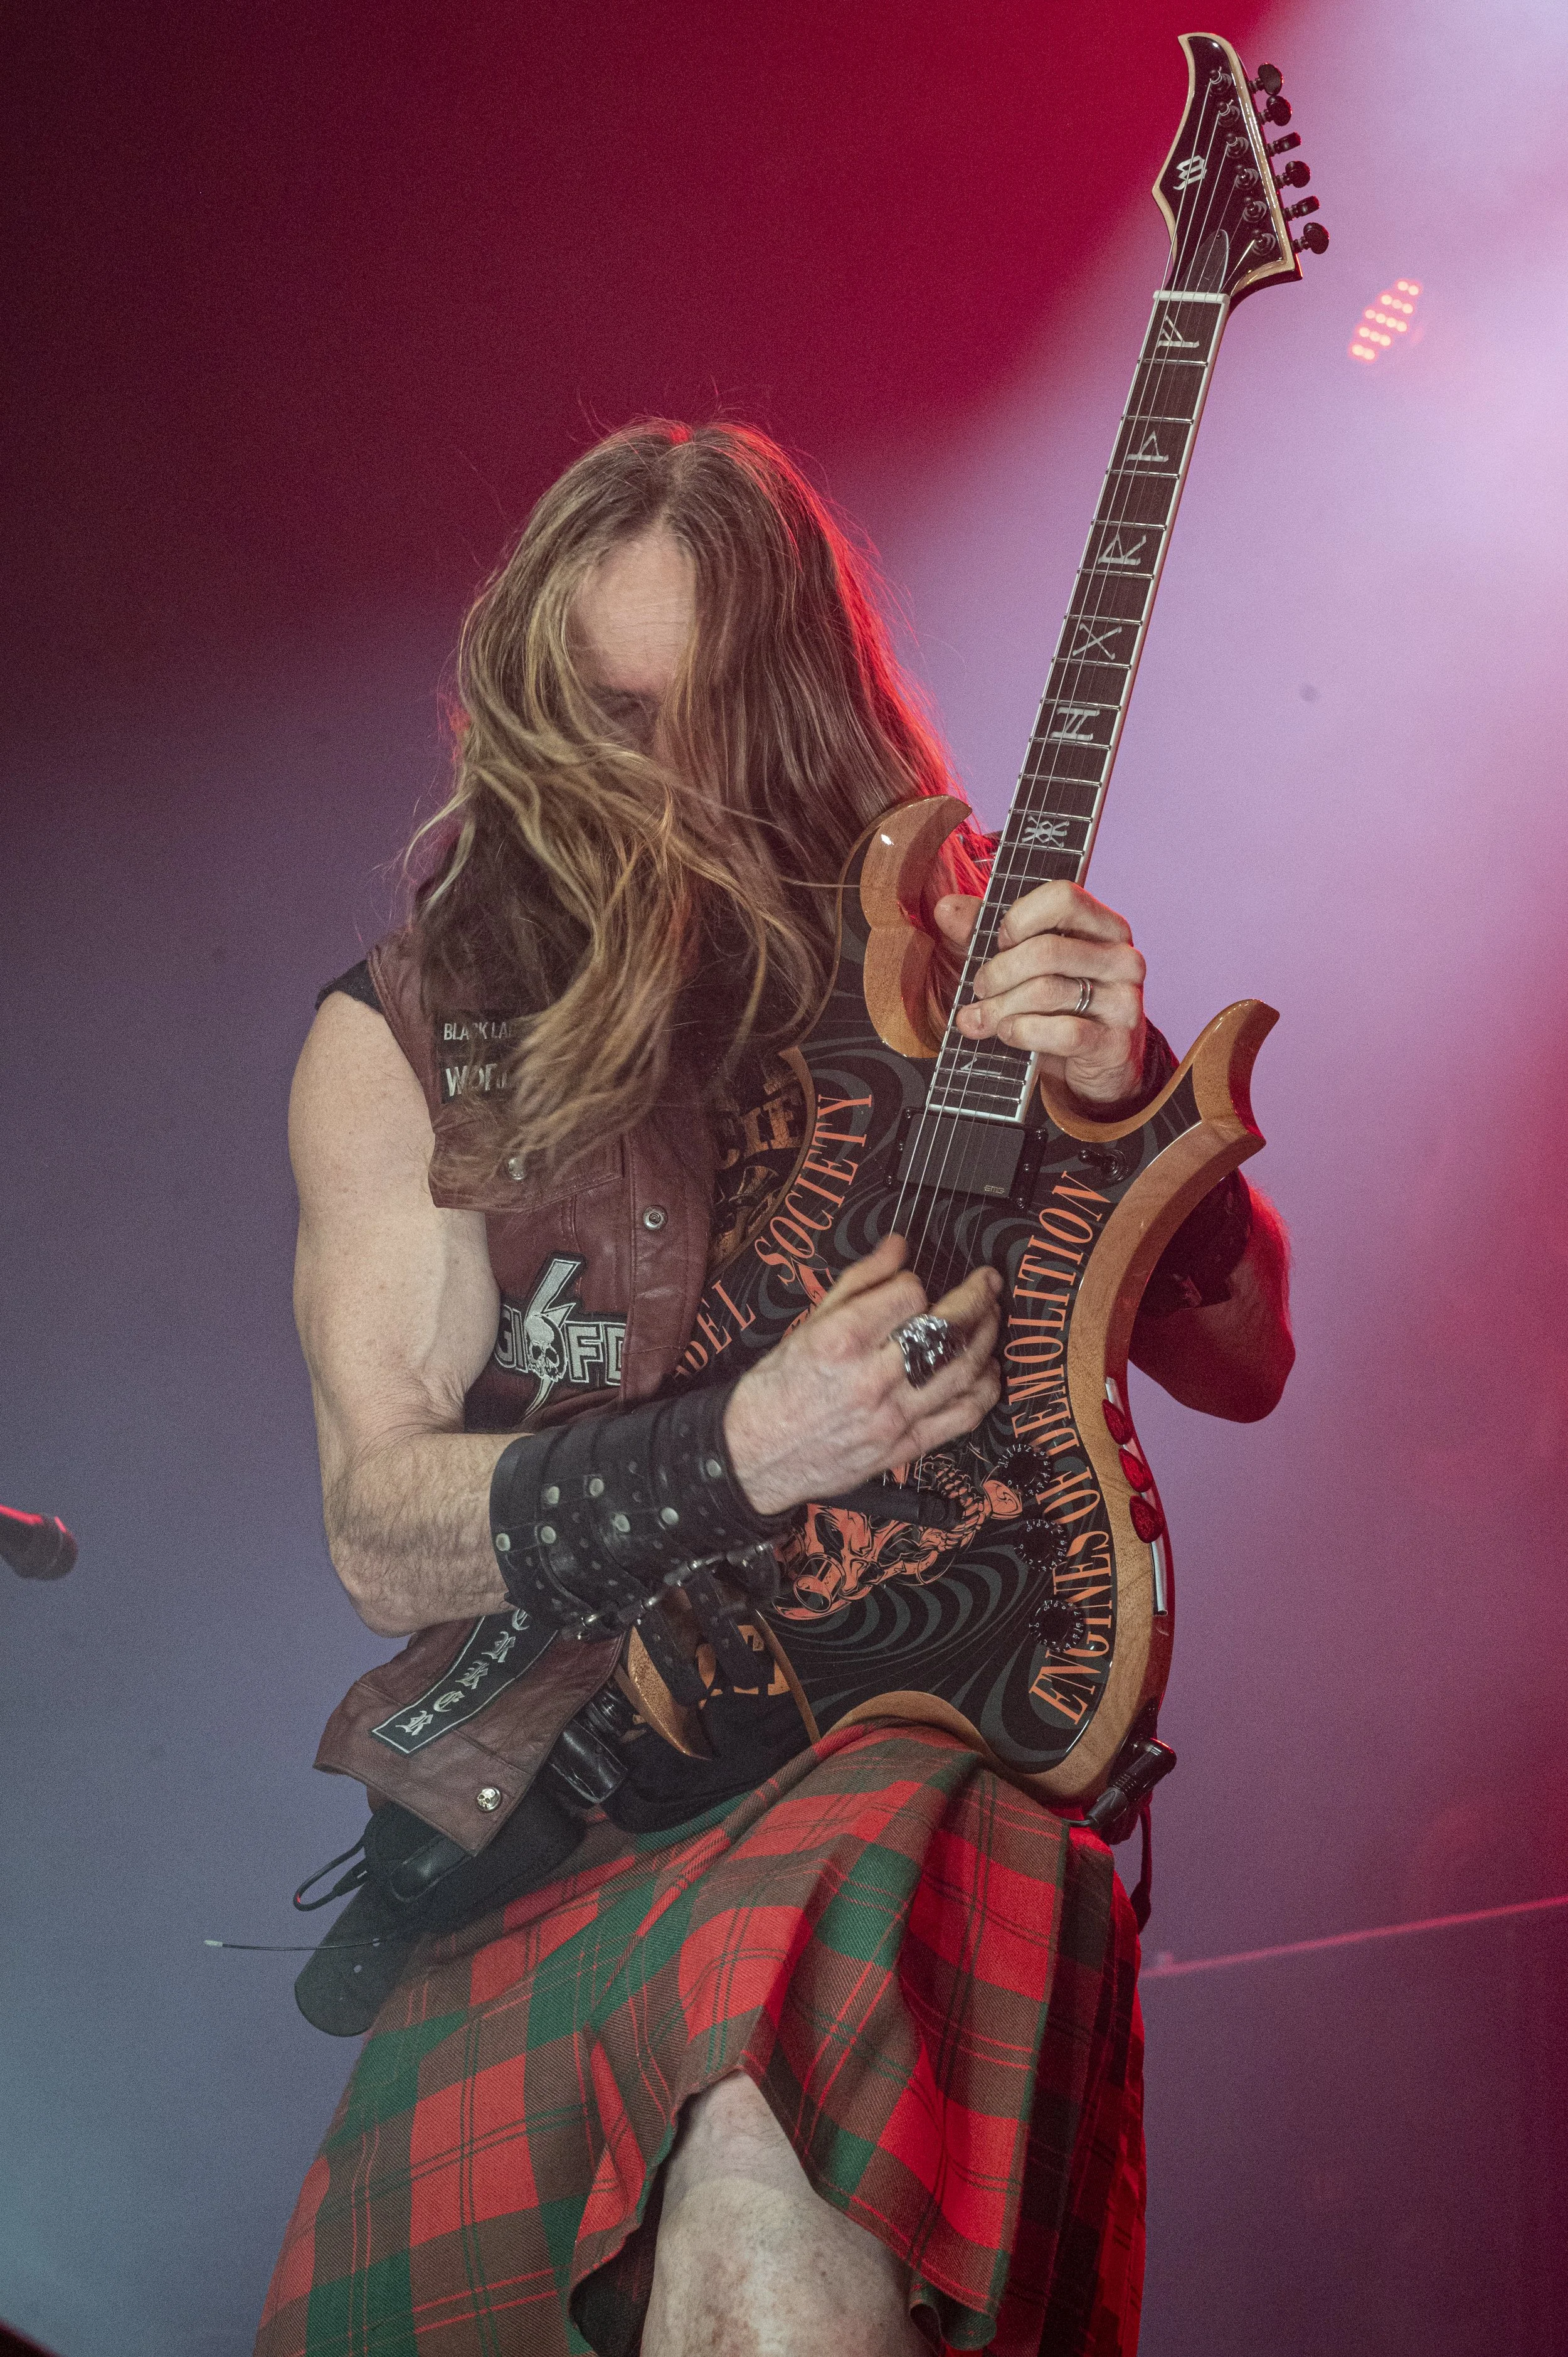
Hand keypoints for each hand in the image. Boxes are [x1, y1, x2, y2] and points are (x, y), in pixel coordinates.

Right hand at [723, 1237, 1001, 1516]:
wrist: (756, 1456)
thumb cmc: (778, 1387)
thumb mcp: (807, 1325)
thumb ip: (859, 1282)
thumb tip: (898, 1246)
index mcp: (841, 1341)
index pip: (908, 1295)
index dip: (916, 1283)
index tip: (911, 1287)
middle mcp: (870, 1380)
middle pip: (946, 1330)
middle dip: (977, 1299)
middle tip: (988, 1282)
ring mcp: (891, 1418)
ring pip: (963, 1372)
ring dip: (986, 1338)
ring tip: (991, 1318)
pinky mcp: (904, 1448)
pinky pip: (962, 1418)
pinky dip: (984, 1391)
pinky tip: (987, 1371)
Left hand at [934, 880, 1147, 1105]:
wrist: (1100, 1065)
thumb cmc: (1059, 1006)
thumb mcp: (1024, 964)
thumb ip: (986, 932)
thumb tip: (946, 907)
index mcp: (1105, 926)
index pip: (1064, 896)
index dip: (1020, 917)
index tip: (999, 941)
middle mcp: (1122, 958)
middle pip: (1047, 950)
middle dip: (998, 972)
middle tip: (978, 988)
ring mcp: (1124, 1001)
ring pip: (1048, 992)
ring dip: (1000, 1007)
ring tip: (978, 1018)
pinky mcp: (1115, 1042)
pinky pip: (1064, 1032)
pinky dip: (1024, 1032)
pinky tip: (1007, 1033)